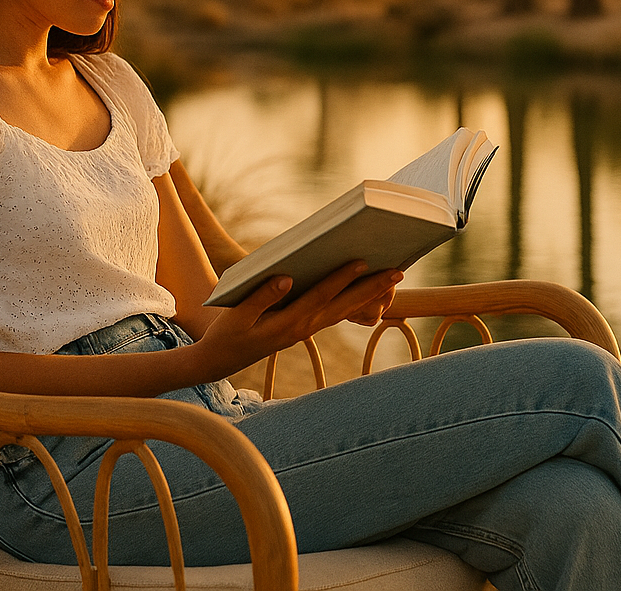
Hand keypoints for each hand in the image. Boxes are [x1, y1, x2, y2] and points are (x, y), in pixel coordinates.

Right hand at [194, 260, 399, 376]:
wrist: (221, 359)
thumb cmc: (227, 334)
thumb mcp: (236, 317)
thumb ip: (260, 297)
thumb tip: (286, 279)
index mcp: (289, 324)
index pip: (321, 297)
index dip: (341, 279)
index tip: (361, 262)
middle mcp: (304, 327)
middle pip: (345, 305)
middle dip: (373, 288)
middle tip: (399, 271)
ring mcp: (307, 329)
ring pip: (345, 310)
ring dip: (370, 294)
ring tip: (393, 277)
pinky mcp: (305, 327)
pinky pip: (336, 313)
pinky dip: (355, 301)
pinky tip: (368, 288)